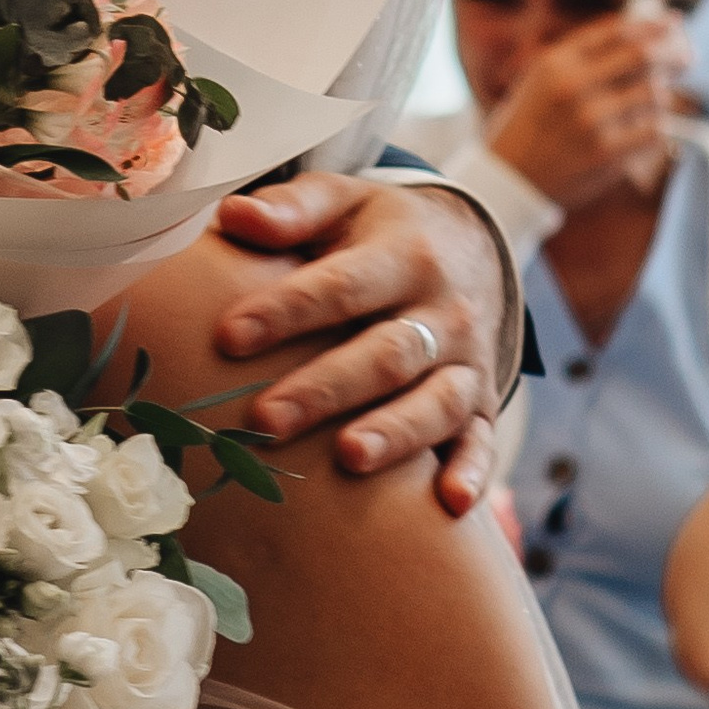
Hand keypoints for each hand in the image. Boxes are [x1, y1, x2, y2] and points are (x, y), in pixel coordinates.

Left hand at [209, 174, 505, 502]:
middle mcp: (443, 311)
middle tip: (264, 419)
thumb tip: (233, 216)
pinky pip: (481, 440)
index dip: (286, 311)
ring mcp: (466, 362)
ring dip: (394, 433)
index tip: (227, 336)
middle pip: (385, 353)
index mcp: (405, 254)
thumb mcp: (344, 203)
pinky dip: (471, 472)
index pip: (341, 285)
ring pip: (434, 402)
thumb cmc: (379, 232)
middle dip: (325, 388)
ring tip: (347, 458)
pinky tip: (448, 505)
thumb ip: (293, 208)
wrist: (472, 249)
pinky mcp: (480, 404)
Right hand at [483, 12, 685, 213]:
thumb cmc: (530, 123)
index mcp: (556, 62)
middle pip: (646, 56)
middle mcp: (574, 86)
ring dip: (659, 96)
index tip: (674, 23)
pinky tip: (642, 129)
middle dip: (675, 52)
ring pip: (655, 94)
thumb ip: (585, 52)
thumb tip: (647, 26)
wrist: (509, 179)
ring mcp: (593, 122)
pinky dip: (656, 127)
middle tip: (689, 57)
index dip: (654, 24)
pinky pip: (655, 130)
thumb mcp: (542, 77)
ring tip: (646, 103)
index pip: (619, 31)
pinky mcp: (608, 154)